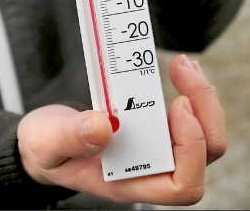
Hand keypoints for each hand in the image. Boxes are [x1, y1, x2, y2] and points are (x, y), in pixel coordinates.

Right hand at [17, 54, 225, 205]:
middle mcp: (149, 169)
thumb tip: (103, 127)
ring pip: (204, 134)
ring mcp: (155, 149)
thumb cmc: (47, 149)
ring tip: (182, 64)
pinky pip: (189, 117)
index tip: (177, 106)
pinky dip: (191, 90)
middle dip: (205, 110)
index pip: (182, 185)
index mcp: (128, 182)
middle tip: (182, 72)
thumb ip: (69, 138)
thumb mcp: (45, 142)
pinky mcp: (155, 129)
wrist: (45, 139)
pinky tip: (178, 69)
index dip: (191, 147)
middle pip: (204, 154)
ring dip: (202, 97)